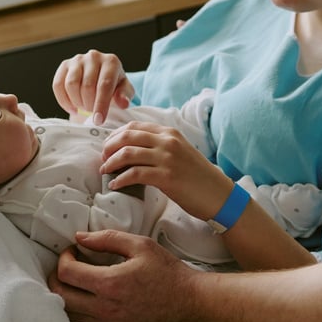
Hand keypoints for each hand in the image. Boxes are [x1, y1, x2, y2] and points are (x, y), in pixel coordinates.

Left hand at [49, 230, 197, 321]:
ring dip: (64, 296)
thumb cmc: (168, 271)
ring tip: (75, 282)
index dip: (63, 258)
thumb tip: (81, 237)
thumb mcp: (141, 245)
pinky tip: (87, 298)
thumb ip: (107, 239)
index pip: (67, 273)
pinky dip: (77, 311)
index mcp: (109, 283)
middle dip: (57, 277)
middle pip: (59, 296)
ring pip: (68, 314)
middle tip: (68, 265)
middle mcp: (104, 307)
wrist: (189, 302)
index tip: (73, 250)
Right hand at [52, 50, 134, 124]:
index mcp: (111, 62)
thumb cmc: (114, 86)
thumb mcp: (124, 91)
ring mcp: (78, 59)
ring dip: (77, 102)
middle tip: (93, 111)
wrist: (101, 78)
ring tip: (84, 107)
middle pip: (87, 86)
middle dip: (89, 104)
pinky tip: (73, 107)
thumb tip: (123, 103)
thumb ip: (125, 96)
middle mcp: (94, 56)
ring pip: (71, 84)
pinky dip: (64, 100)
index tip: (99, 120)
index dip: (101, 104)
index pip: (105, 84)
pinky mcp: (65, 65)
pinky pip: (58, 85)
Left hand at [101, 122, 232, 220]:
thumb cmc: (197, 176)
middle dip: (108, 147)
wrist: (218, 194)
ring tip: (105, 171)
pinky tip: (115, 185)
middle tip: (103, 159)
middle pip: (127, 137)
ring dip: (110, 163)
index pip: (134, 126)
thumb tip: (132, 149)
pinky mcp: (166, 177)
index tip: (107, 147)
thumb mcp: (180, 151)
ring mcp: (167, 158)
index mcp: (170, 133)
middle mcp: (168, 141)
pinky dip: (120, 179)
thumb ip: (160, 146)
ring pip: (127, 153)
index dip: (115, 135)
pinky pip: (134, 174)